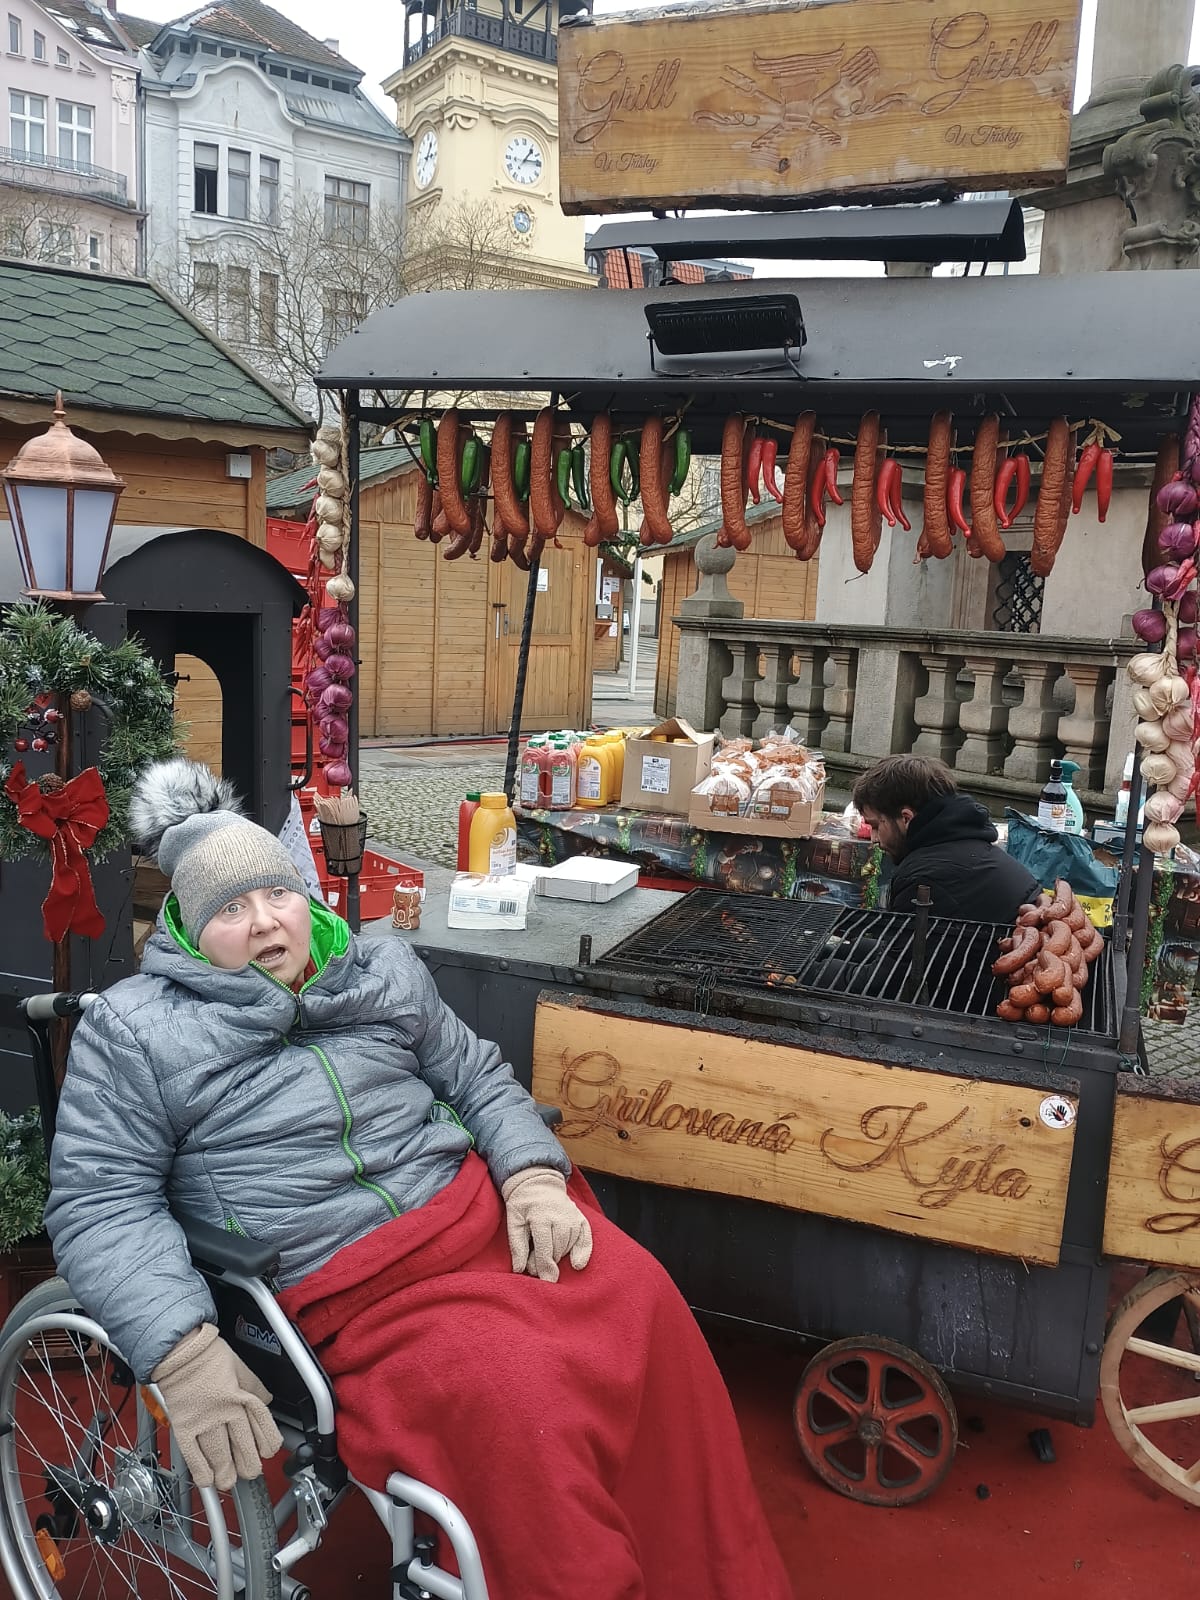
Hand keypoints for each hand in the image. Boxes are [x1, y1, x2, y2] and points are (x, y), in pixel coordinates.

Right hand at [150, 1324, 282, 1490]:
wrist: (181, 1351)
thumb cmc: (209, 1356)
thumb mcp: (241, 1366)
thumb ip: (254, 1386)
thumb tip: (266, 1401)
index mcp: (241, 1394)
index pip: (261, 1424)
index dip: (268, 1441)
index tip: (269, 1452)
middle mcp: (225, 1409)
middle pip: (241, 1444)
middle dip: (248, 1463)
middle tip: (250, 1472)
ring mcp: (203, 1420)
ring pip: (218, 1453)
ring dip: (225, 1471)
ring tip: (229, 1480)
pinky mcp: (183, 1426)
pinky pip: (192, 1453)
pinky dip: (200, 1469)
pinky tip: (206, 1479)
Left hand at [500, 1166, 592, 1282]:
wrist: (538, 1182)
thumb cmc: (523, 1203)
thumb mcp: (513, 1221)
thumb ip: (517, 1245)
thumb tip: (519, 1269)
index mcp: (541, 1216)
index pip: (545, 1248)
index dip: (544, 1267)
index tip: (546, 1282)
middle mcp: (561, 1216)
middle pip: (557, 1251)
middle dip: (547, 1262)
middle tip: (533, 1263)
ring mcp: (573, 1217)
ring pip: (569, 1247)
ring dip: (559, 1256)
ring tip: (545, 1253)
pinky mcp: (581, 1218)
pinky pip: (586, 1239)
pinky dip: (583, 1252)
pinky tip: (577, 1264)